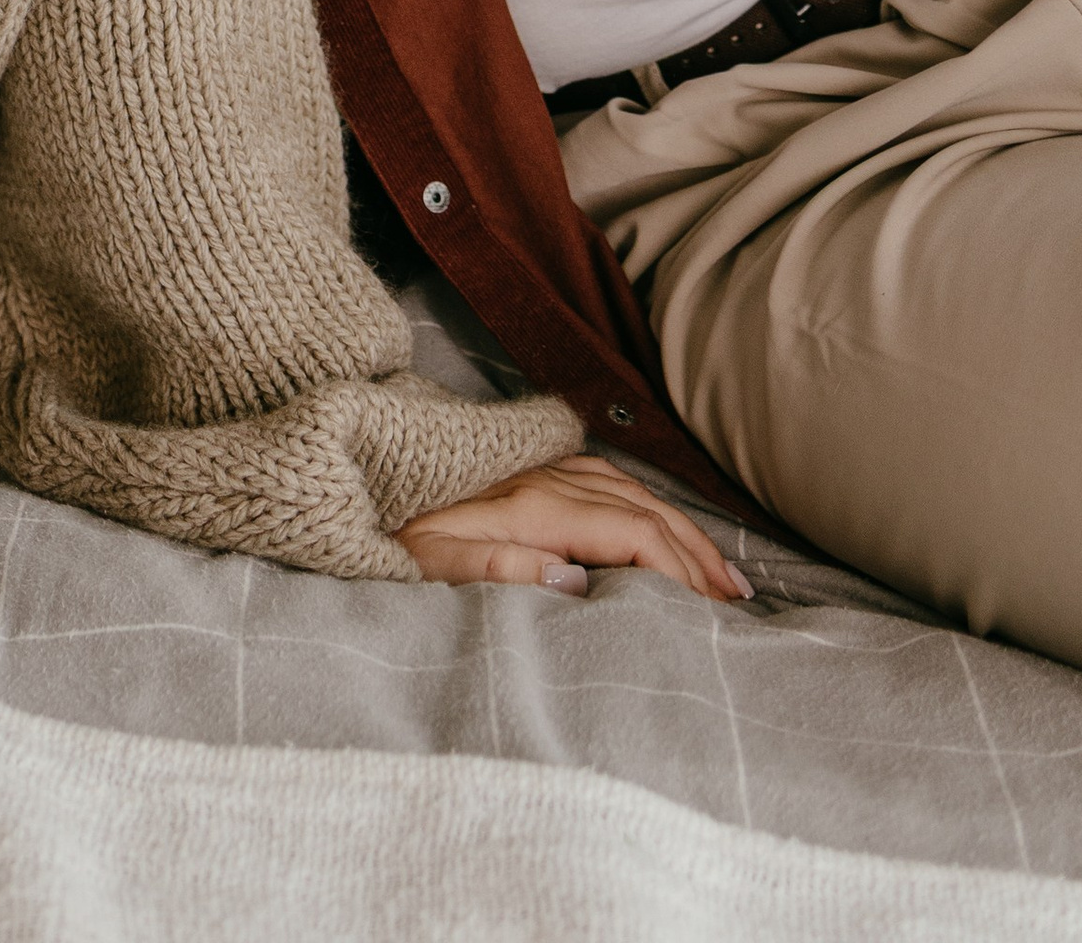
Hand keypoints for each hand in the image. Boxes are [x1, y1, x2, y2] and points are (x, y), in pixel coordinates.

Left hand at [397, 455, 750, 601]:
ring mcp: (533, 469)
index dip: (679, 569)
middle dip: (694, 552)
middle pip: (640, 508)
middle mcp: (540, 478)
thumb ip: (497, 569)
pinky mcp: (522, 470)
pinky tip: (656, 521)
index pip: (629, 532)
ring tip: (716, 569)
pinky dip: (644, 501)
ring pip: (627, 489)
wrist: (344, 487)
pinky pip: (602, 477)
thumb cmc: (385, 541)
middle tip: (737, 599)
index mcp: (528, 506)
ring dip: (677, 527)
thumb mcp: (428, 569)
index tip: (712, 611)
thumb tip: (575, 580)